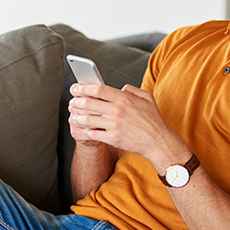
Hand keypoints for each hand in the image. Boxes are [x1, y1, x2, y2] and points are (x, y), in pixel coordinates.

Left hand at [69, 83, 183, 167]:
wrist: (158, 142)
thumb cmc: (153, 120)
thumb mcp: (147, 98)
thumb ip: (132, 89)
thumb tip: (120, 87)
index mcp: (124, 98)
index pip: (98, 89)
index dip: (83, 88)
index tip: (75, 88)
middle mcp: (117, 110)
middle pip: (88, 103)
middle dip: (75, 101)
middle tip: (71, 102)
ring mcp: (114, 125)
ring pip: (87, 119)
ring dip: (77, 117)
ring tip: (74, 116)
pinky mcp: (113, 138)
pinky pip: (92, 133)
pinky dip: (85, 131)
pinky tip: (84, 129)